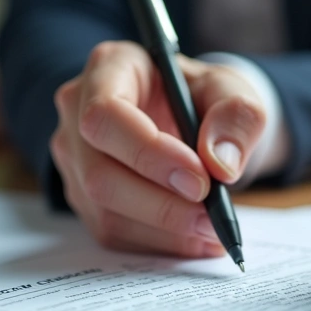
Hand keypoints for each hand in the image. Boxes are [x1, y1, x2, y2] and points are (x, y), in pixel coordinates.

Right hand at [51, 41, 265, 256]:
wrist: (190, 116)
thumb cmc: (202, 96)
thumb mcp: (231, 90)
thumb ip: (236, 116)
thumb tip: (220, 164)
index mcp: (109, 68)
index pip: (106, 115)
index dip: (149, 153)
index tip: (201, 179)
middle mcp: (77, 112)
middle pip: (100, 173)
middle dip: (161, 204)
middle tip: (212, 217)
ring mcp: (75, 158)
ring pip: (105, 211)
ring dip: (164, 230)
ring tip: (213, 231)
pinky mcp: (84, 197)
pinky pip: (113, 233)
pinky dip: (159, 242)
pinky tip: (195, 237)